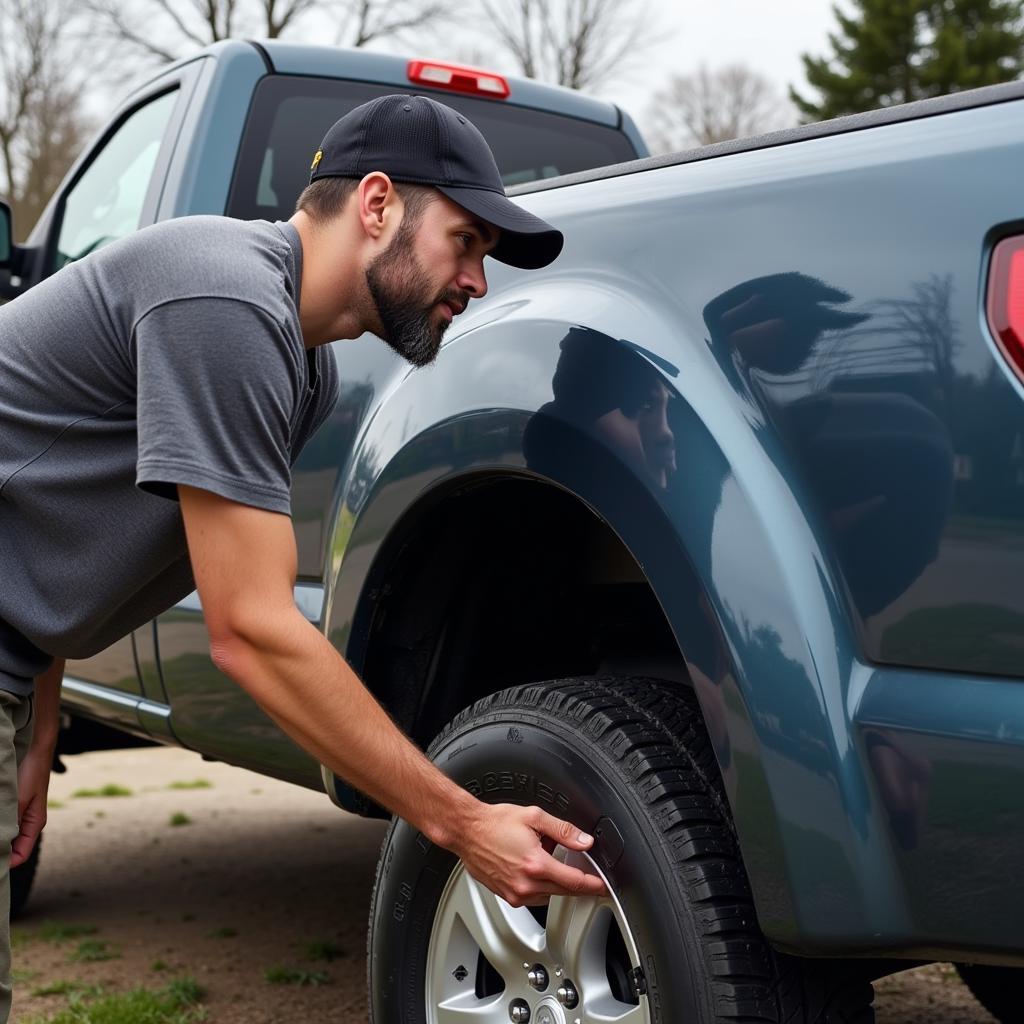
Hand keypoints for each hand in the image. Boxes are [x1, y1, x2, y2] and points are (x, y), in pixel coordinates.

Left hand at [11, 746, 50, 868]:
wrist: (36, 750)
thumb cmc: (31, 774)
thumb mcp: (18, 800)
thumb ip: (10, 824)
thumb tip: (0, 845)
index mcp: (35, 825)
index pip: (19, 856)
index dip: (5, 863)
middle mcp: (29, 823)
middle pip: (13, 849)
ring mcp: (22, 814)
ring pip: (7, 836)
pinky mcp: (16, 806)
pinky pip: (5, 824)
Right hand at [452, 802, 607, 906]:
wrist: (467, 830)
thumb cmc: (495, 822)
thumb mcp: (534, 817)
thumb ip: (563, 831)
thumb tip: (585, 842)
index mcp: (536, 864)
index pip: (575, 882)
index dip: (593, 885)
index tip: (604, 886)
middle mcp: (526, 884)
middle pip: (564, 892)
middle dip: (579, 885)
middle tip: (589, 876)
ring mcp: (515, 893)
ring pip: (549, 896)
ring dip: (558, 884)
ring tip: (552, 862)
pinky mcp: (507, 897)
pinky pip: (534, 898)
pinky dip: (541, 887)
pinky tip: (536, 870)